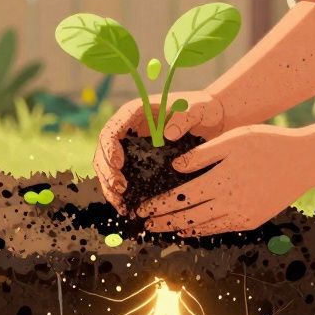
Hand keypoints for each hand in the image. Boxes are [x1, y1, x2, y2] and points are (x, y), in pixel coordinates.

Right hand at [94, 91, 226, 210]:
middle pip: (103, 151)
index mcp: (135, 112)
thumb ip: (184, 117)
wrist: (210, 120)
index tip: (118, 165)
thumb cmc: (203, 110)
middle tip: (120, 190)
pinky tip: (127, 206)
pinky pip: (121, 177)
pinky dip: (120, 193)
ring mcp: (131, 146)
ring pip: (107, 167)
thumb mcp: (197, 108)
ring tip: (121, 204)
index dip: (109, 148)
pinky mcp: (138, 160)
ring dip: (109, 186)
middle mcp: (128, 128)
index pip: (112, 130)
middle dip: (107, 172)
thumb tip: (168, 134)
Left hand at [137, 125, 314, 235]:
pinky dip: (201, 231)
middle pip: (187, 217)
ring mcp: (241, 215)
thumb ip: (202, 154)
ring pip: (203, 227)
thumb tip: (175, 167)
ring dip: (179, 229)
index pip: (180, 197)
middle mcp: (229, 203)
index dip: (159, 205)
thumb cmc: (267, 143)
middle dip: (163, 222)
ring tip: (161, 230)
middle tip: (143, 224)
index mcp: (220, 180)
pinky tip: (189, 230)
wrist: (302, 161)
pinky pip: (220, 229)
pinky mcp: (251, 221)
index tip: (142, 208)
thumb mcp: (232, 140)